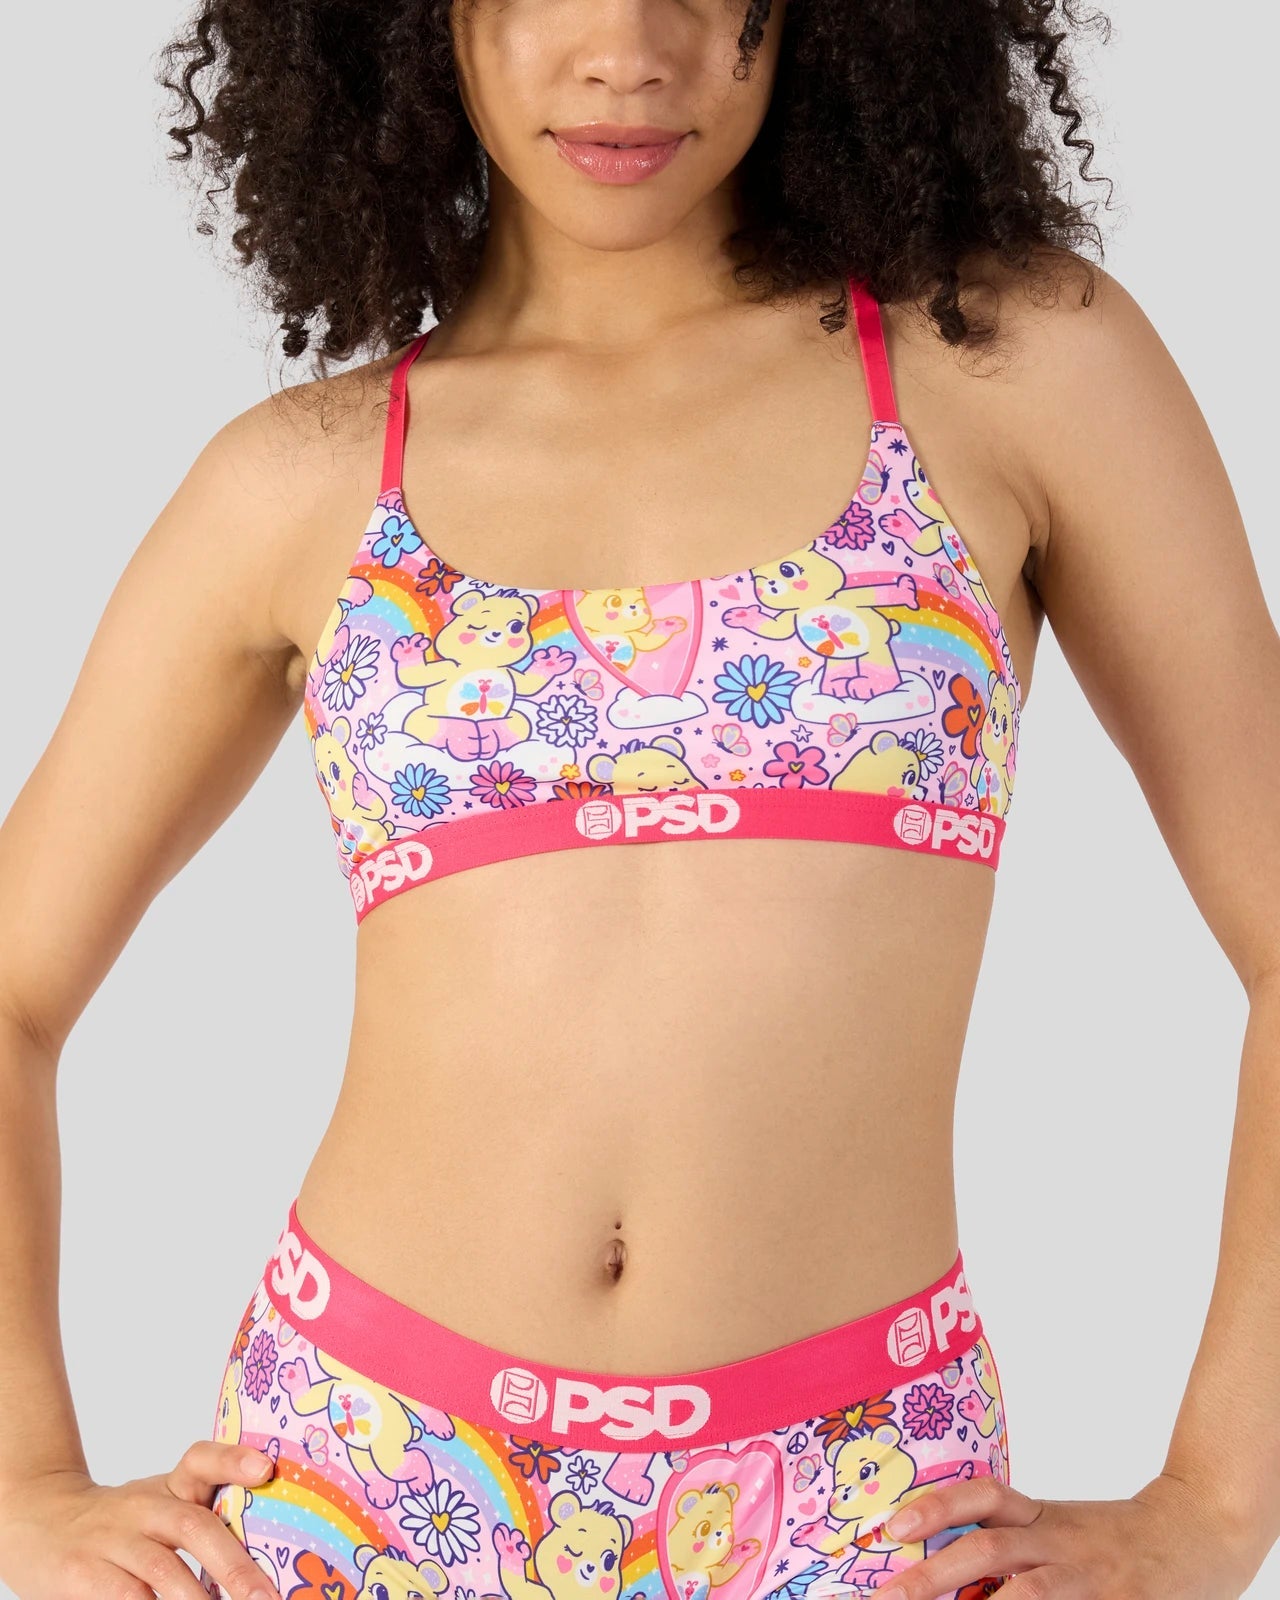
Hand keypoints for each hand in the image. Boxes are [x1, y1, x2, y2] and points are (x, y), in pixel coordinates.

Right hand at [0, 1444, 281, 1599]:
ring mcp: (112, 1540)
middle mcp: (143, 1507)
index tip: (265, 1468)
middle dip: (233, 1565)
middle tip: (264, 1596)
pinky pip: (125, 1597)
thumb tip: (262, 1562)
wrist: (41, 1523)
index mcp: (169, 1488)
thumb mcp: (158, 1506)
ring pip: (161, 1570)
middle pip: (192, 1525)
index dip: (233, 1459)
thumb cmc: (120, 1524)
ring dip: (196, 1598)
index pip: (200, 1459)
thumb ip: (202, 1519)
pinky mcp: (82, 1573)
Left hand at [875, 1470, 1258, 1598]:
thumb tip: (937, 1563)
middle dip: (932, 1576)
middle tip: (888, 1596)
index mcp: (1042, 1517)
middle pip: (988, 1551)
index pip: (983, 1496)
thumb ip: (1013, 1539)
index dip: (936, 1507)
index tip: (892, 1526)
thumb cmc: (1115, 1537)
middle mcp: (1060, 1542)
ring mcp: (1089, 1579)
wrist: (1198, 1533)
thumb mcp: (1062, 1525)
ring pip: (1028, 1595)